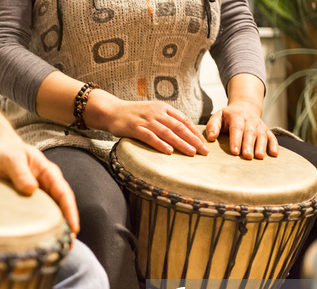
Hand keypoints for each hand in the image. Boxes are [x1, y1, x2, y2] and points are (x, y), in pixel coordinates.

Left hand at [0, 136, 78, 236]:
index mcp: (49, 173)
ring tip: (57, 249)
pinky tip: (39, 242)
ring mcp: (41, 195)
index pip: (64, 194)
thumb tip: (31, 189)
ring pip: (52, 214)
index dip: (70, 211)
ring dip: (56, 230)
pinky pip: (39, 216)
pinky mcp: (30, 203)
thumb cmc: (5, 152)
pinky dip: (42, 228)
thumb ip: (20, 172)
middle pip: (62, 207)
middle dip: (67, 226)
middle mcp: (48, 186)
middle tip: (67, 246)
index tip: (74, 228)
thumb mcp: (10, 159)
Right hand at [87, 91, 208, 155]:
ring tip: (192, 153)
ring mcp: (146, 120)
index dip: (195, 132)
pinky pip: (150, 137)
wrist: (112, 111)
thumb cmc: (133, 114)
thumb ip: (166, 119)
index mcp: (163, 108)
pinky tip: (169, 151)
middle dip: (193, 140)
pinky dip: (160, 144)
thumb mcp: (152, 111)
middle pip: (179, 127)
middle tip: (204, 151)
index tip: (204, 143)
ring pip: (168, 133)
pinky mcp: (135, 128)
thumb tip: (183, 131)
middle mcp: (157, 113)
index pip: (184, 120)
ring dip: (181, 144)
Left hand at [206, 101, 278, 159]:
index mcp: (237, 116)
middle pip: (250, 133)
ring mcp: (259, 125)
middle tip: (247, 156)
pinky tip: (274, 153)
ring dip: (261, 146)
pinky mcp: (265, 130)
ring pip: (262, 135)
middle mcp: (250, 120)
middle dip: (248, 145)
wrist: (244, 107)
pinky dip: (274, 145)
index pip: (236, 128)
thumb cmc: (228, 116)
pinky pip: (271, 136)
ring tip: (259, 156)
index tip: (234, 151)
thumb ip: (213, 126)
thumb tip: (211, 137)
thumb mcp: (217, 117)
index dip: (235, 140)